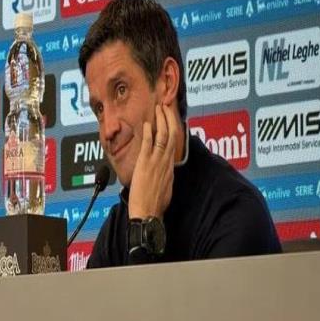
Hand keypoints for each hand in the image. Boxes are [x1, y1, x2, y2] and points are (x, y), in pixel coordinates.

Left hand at [128, 104, 177, 219]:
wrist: (149, 214)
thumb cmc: (156, 205)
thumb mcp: (166, 188)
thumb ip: (165, 176)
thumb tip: (165, 171)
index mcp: (170, 168)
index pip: (174, 144)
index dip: (174, 129)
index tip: (171, 118)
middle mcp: (166, 162)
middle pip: (172, 135)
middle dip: (169, 119)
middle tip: (166, 106)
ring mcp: (156, 162)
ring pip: (163, 136)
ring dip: (161, 121)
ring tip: (158, 109)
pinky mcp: (145, 164)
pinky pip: (148, 145)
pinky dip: (148, 132)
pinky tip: (146, 123)